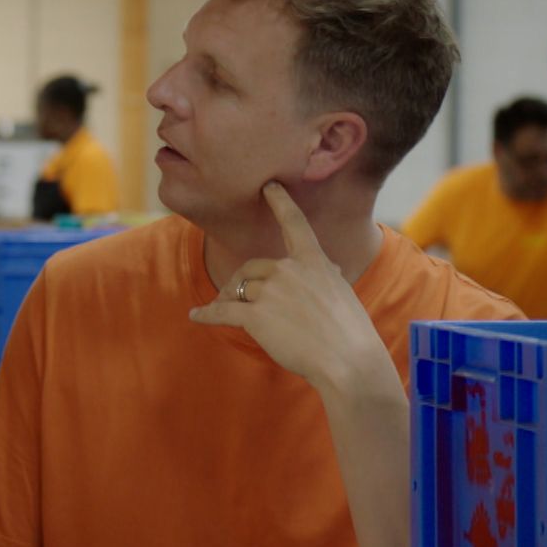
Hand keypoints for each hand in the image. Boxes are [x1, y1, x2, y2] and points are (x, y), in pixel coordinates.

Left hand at [188, 182, 381, 389]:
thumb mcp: (342, 293)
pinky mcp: (255, 315)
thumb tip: (327, 267)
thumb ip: (325, 276)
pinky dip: (206, 314)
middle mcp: (289, 270)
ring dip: (227, 300)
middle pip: (252, 267)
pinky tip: (196, 316)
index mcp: (314, 261)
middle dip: (241, 282)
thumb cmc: (350, 333)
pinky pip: (222, 311)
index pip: (294, 224)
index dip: (281, 202)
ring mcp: (270, 291)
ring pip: (238, 290)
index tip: (269, 186)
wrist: (347, 360)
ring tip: (221, 311)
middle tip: (234, 299)